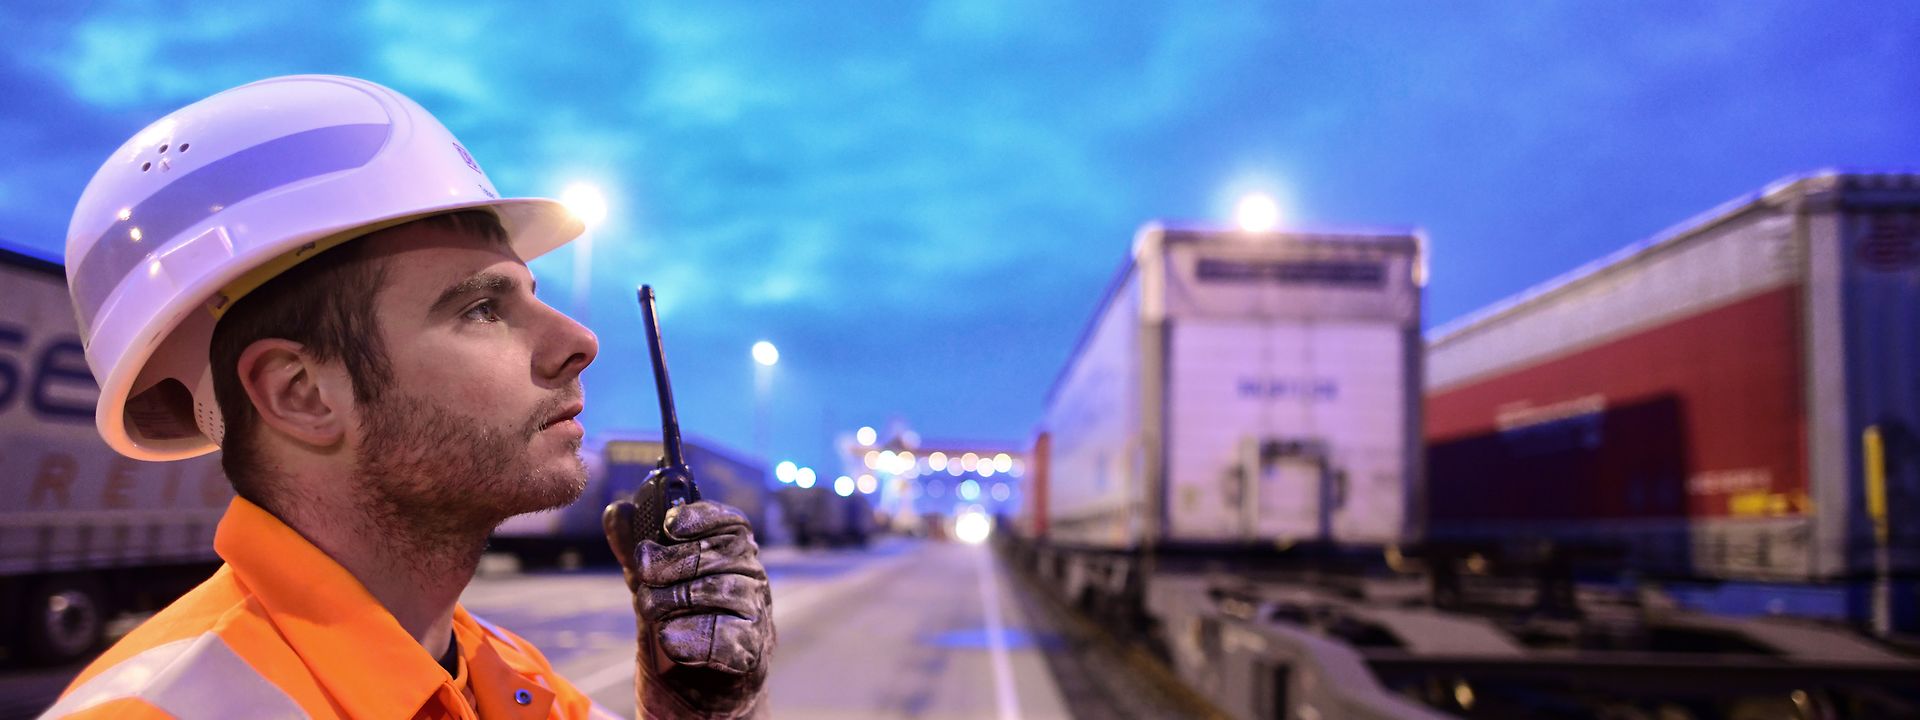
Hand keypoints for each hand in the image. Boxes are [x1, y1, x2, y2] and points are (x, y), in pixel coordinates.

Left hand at [603, 499, 773, 718]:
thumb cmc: (680, 622)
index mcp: (733, 553)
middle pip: (722, 553)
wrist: (697, 687)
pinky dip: (692, 635)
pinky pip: (726, 636)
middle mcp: (751, 578)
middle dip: (674, 560)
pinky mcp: (751, 651)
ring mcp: (756, 614)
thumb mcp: (651, 582)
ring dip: (675, 599)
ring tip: (649, 610)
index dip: (702, 517)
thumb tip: (617, 512)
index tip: (669, 524)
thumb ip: (635, 548)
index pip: (731, 523)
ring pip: (723, 590)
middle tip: (643, 573)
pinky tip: (668, 638)